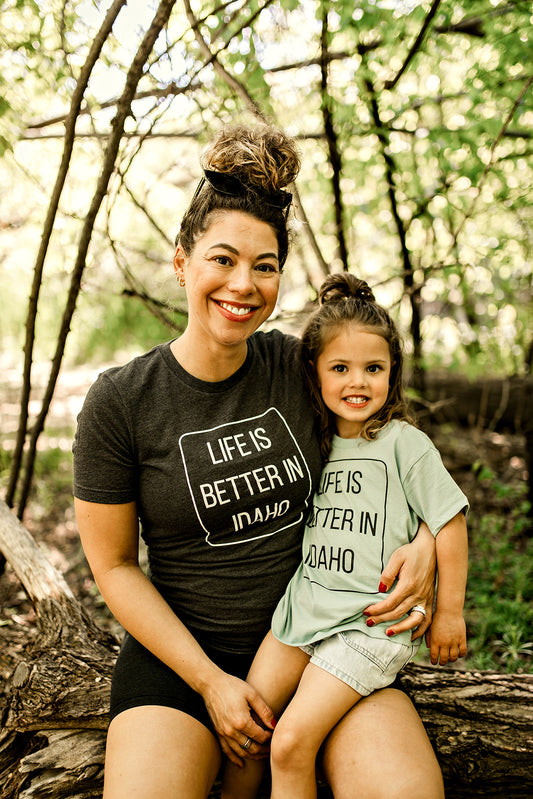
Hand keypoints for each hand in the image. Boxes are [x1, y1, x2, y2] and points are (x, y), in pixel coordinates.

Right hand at [201, 670, 275, 766]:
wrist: (211, 684)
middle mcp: (232, 731)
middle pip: (252, 748)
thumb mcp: (252, 694)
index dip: (270, 737)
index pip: (261, 737)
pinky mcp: (218, 733)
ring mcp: (224, 734)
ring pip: (241, 752)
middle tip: (272, 747)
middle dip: (264, 750)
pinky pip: (227, 751)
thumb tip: (274, 725)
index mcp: (242, 721)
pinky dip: (235, 759)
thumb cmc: (232, 686)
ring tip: (262, 754)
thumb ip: (264, 711)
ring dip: (253, 756)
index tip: (275, 733)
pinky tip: (241, 764)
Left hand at [363, 523, 435, 639]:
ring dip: (401, 628)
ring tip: (388, 633)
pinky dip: (420, 630)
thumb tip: (380, 589)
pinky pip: (427, 619)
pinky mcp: (430, 599)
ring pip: (414, 620)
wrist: (432, 548)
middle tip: (369, 622)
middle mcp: (418, 594)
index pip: (390, 603)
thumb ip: (388, 574)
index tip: (366, 612)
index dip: (377, 609)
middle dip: (382, 619)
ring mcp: (426, 598)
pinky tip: (412, 635)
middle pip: (398, 613)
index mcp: (408, 585)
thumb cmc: (412, 552)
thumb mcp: (397, 557)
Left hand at [425, 610, 466, 664]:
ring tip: (450, 658)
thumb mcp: (430, 627)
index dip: (434, 661)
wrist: (449, 610)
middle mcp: (444, 643)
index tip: (434, 662)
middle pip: (444, 659)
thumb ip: (428, 637)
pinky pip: (462, 652)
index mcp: (435, 641)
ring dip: (451, 660)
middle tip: (442, 662)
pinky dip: (460, 655)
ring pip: (453, 657)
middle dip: (442, 662)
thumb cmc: (437, 617)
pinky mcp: (462, 639)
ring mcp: (453, 642)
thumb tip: (428, 647)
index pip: (434, 656)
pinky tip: (458, 654)